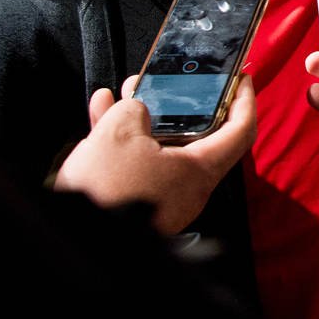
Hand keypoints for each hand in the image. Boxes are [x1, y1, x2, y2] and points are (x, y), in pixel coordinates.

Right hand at [52, 72, 256, 235]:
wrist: (74, 241)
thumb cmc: (105, 191)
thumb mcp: (119, 133)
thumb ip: (135, 110)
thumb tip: (135, 111)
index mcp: (199, 170)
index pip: (240, 130)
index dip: (244, 99)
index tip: (241, 78)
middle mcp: (188, 185)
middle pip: (196, 134)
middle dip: (179, 102)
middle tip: (167, 78)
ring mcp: (164, 195)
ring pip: (160, 145)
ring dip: (143, 116)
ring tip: (125, 89)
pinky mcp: (138, 200)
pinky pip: (138, 162)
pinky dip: (124, 138)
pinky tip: (103, 111)